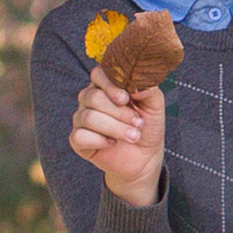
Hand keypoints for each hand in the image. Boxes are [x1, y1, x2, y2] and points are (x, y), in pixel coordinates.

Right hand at [70, 71, 165, 206]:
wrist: (145, 157)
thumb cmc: (147, 126)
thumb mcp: (155, 106)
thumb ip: (148, 90)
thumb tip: (136, 84)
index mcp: (106, 86)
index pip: (98, 74)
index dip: (110, 85)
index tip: (126, 99)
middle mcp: (89, 99)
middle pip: (94, 97)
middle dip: (120, 113)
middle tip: (138, 123)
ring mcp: (81, 118)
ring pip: (89, 117)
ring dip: (116, 128)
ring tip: (134, 136)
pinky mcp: (77, 139)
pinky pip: (80, 135)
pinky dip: (100, 140)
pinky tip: (112, 143)